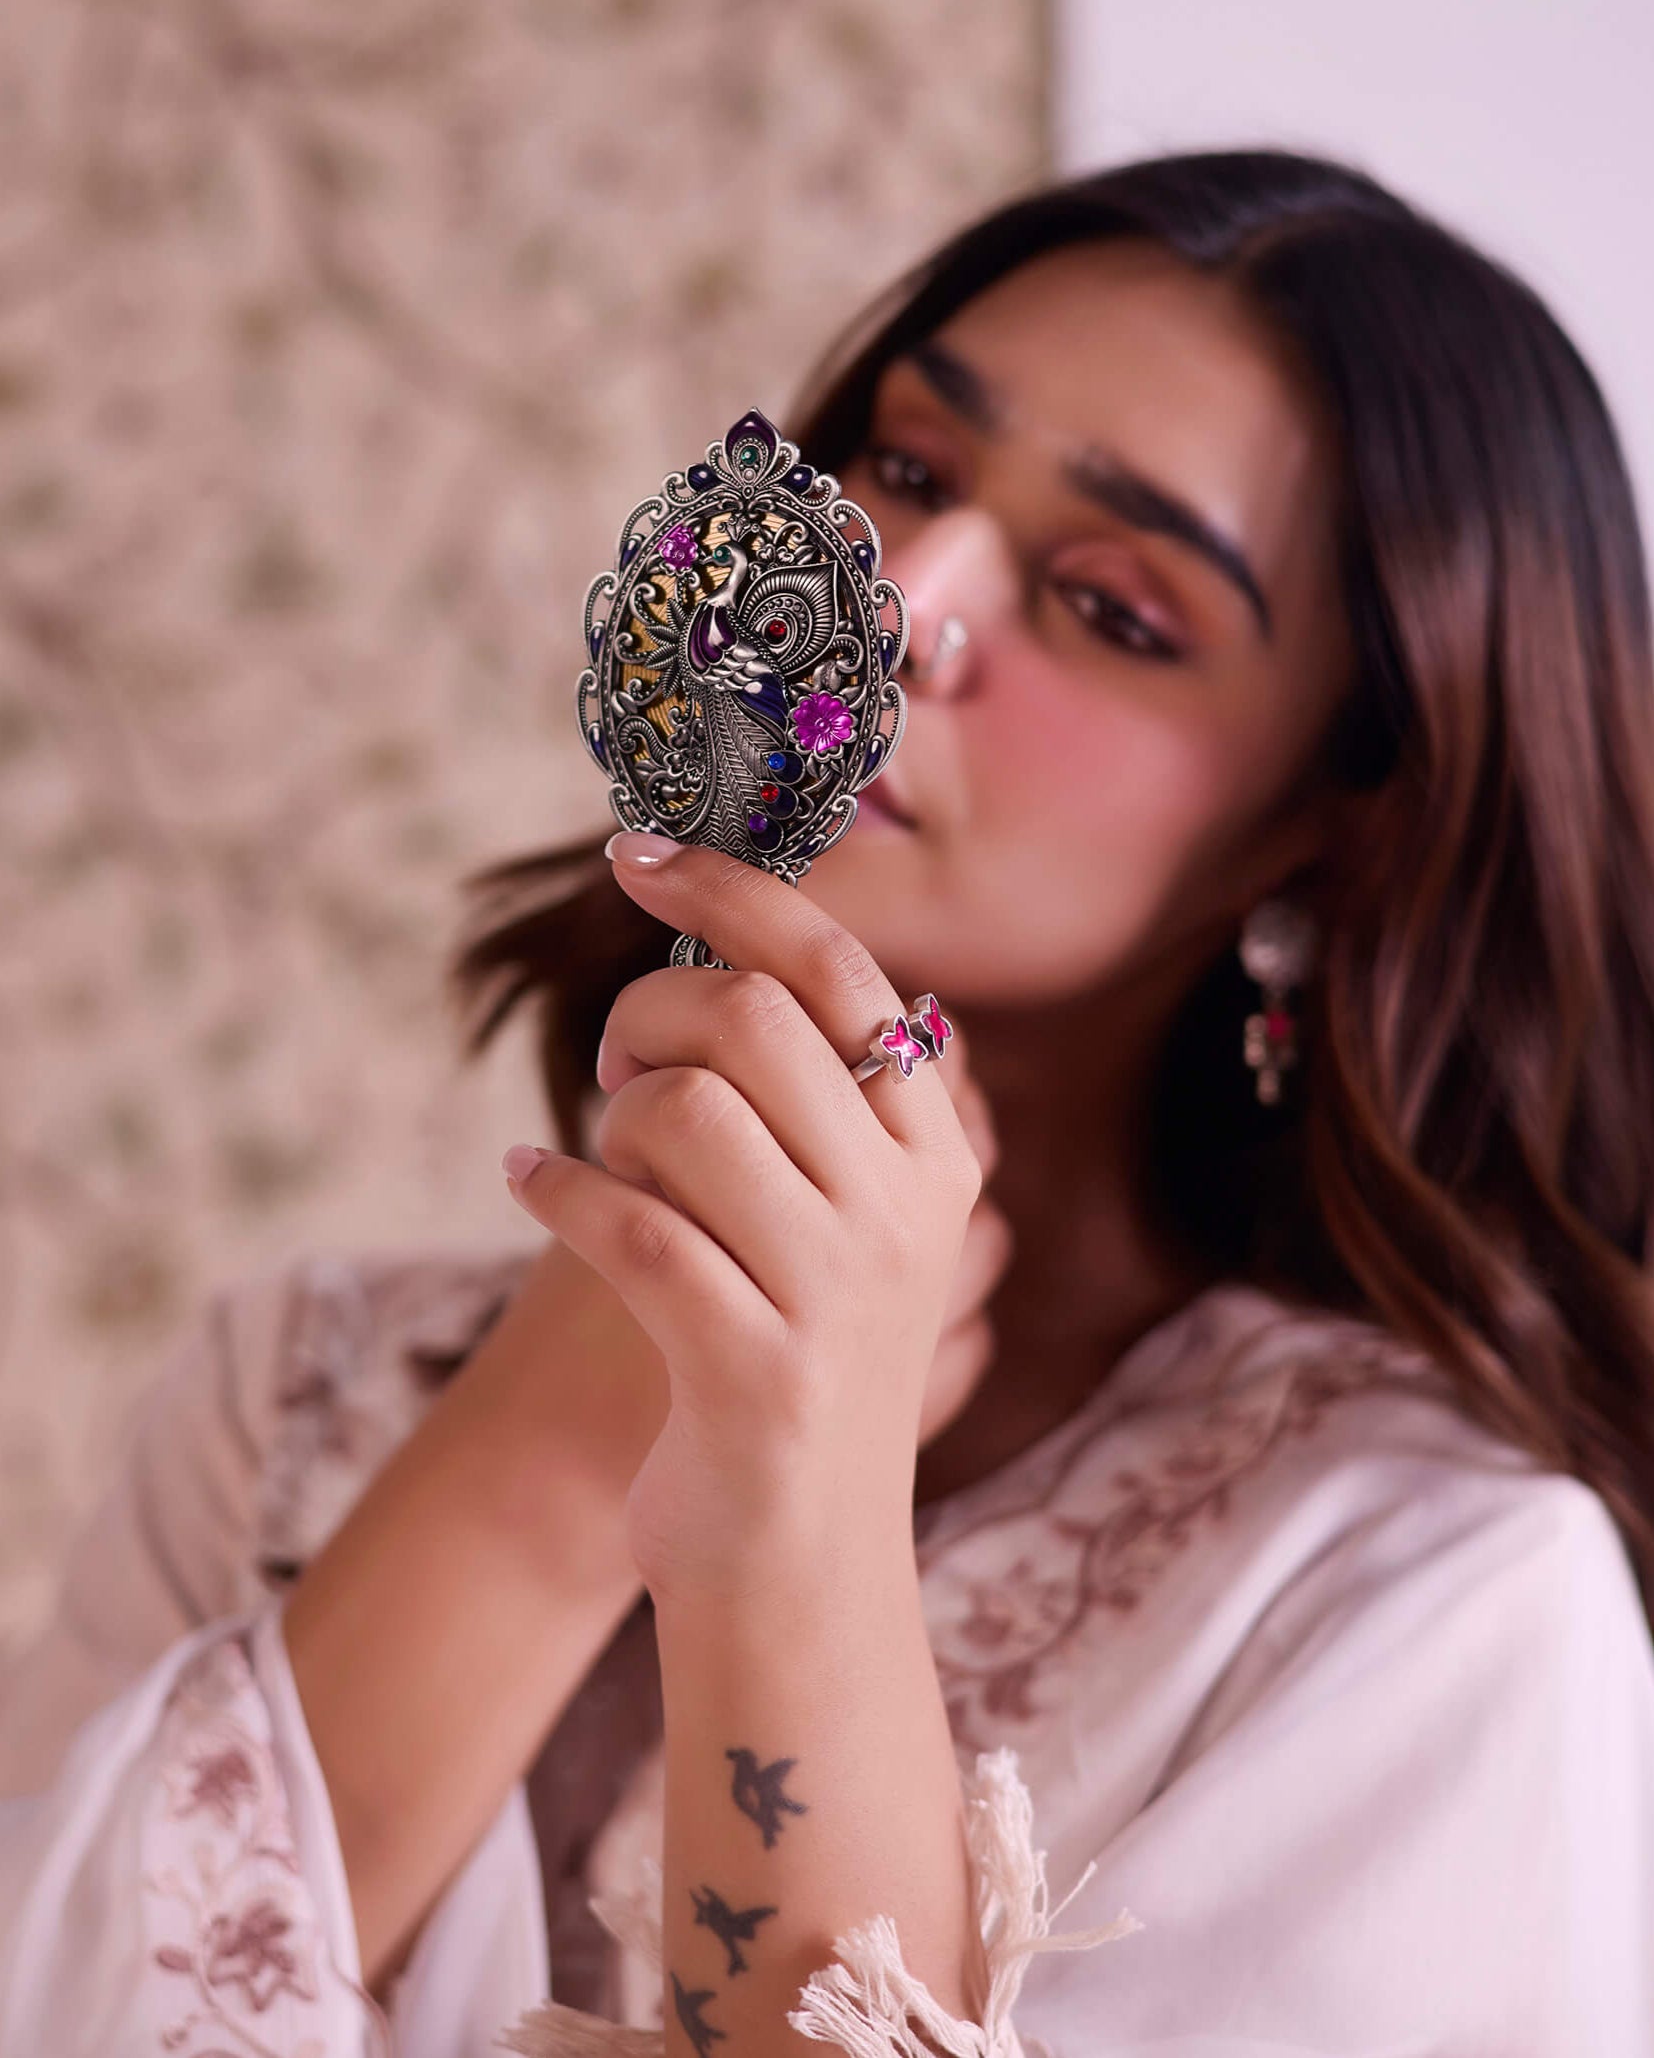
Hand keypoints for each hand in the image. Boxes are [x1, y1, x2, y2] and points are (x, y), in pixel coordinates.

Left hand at [503, 836, 984, 1604]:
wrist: (798, 1563)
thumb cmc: (793, 1355)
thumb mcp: (845, 1222)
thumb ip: (813, 1094)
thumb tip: (719, 945)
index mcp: (935, 1152)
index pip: (838, 967)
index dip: (728, 890)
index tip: (634, 856)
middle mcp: (905, 1211)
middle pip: (750, 1018)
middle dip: (650, 1012)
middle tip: (616, 1059)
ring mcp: (836, 1293)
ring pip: (682, 1113)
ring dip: (606, 1116)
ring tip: (593, 1149)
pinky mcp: (755, 1370)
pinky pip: (625, 1226)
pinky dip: (553, 1188)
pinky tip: (528, 1183)